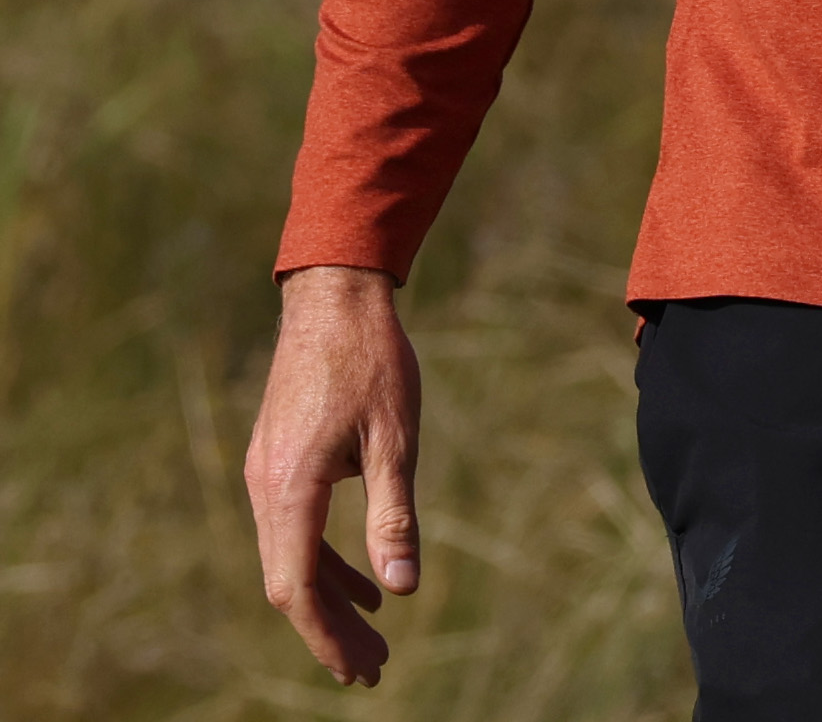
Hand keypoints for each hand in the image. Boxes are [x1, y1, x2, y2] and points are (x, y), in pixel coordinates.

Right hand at [244, 264, 423, 686]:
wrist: (334, 301)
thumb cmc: (373, 365)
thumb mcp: (396, 442)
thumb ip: (394, 518)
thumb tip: (403, 592)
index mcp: (289, 490)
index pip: (296, 588)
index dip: (324, 637)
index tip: (359, 671)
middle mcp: (266, 490)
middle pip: (292, 584)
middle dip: (331, 632)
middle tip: (374, 672)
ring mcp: (268, 477)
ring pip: (294, 560)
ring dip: (332, 602)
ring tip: (375, 640)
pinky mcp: (281, 464)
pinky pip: (298, 532)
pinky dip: (329, 564)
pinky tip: (368, 585)